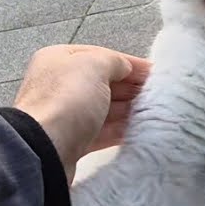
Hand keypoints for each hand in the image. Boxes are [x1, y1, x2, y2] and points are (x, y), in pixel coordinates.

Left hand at [12, 45, 150, 182]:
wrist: (44, 148)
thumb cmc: (68, 99)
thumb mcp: (94, 65)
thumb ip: (114, 60)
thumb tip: (125, 67)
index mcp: (59, 59)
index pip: (101, 57)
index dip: (130, 63)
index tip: (157, 73)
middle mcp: (59, 85)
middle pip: (103, 83)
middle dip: (131, 88)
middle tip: (160, 95)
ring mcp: (65, 115)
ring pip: (104, 109)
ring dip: (129, 110)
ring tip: (154, 113)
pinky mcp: (72, 141)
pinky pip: (102, 132)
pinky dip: (120, 130)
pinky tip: (140, 131)